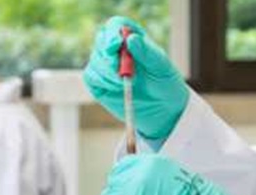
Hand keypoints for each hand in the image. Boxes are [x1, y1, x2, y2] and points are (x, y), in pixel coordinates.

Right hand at [83, 16, 188, 139]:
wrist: (162, 108)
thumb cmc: (165, 82)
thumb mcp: (161, 66)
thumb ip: (147, 52)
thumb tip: (131, 38)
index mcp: (132, 37)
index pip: (116, 25)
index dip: (113, 33)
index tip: (116, 45)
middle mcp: (115, 48)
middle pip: (101, 40)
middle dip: (108, 55)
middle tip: (119, 70)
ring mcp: (105, 64)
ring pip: (95, 60)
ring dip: (108, 72)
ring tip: (126, 83)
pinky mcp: (98, 82)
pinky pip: (90, 77)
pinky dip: (102, 82)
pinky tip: (116, 87)